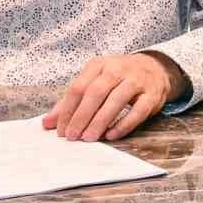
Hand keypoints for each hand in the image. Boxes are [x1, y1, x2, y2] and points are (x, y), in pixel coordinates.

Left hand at [43, 51, 189, 142]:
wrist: (155, 69)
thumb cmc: (119, 78)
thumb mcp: (94, 82)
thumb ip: (71, 102)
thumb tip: (48, 122)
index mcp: (99, 65)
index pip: (78, 87)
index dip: (67, 110)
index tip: (61, 130)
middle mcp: (117, 69)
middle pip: (95, 92)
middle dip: (82, 116)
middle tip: (72, 136)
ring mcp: (136, 80)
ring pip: (116, 100)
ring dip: (100, 121)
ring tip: (89, 138)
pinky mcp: (151, 94)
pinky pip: (138, 111)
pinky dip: (124, 124)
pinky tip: (111, 135)